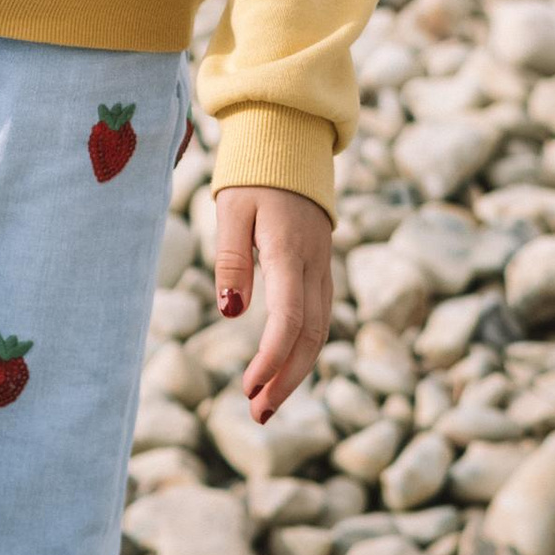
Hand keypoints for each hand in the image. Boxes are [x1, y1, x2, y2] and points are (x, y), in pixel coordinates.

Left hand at [210, 184, 335, 423]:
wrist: (291, 139)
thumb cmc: (254, 173)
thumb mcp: (232, 210)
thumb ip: (231, 260)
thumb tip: (232, 312)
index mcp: (291, 252)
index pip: (289, 321)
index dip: (271, 361)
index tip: (249, 389)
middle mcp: (315, 264)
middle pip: (310, 336)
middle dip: (287, 379)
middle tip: (259, 414)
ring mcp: (323, 265)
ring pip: (319, 329)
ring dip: (296, 370)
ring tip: (266, 403)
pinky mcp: (320, 266)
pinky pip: (319, 315)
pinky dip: (303, 348)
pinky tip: (283, 367)